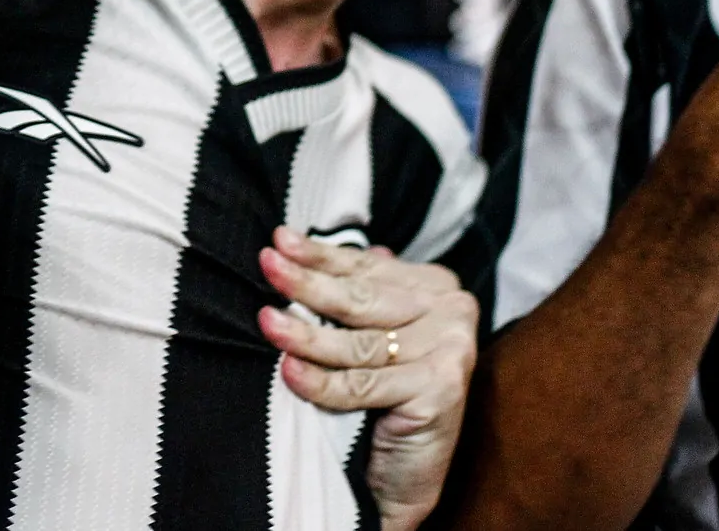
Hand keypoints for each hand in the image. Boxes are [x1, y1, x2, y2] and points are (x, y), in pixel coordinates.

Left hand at [258, 229, 478, 530]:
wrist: (403, 478)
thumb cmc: (379, 401)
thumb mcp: (366, 336)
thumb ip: (348, 294)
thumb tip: (289, 245)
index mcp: (433, 287)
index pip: (365, 267)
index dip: (318, 255)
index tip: (278, 241)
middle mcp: (450, 310)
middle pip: (362, 298)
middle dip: (307, 284)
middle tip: (267, 267)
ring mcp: (451, 349)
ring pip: (359, 343)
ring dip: (306, 334)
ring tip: (267, 322)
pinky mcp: (442, 389)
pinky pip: (364, 384)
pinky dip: (323, 381)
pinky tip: (290, 371)